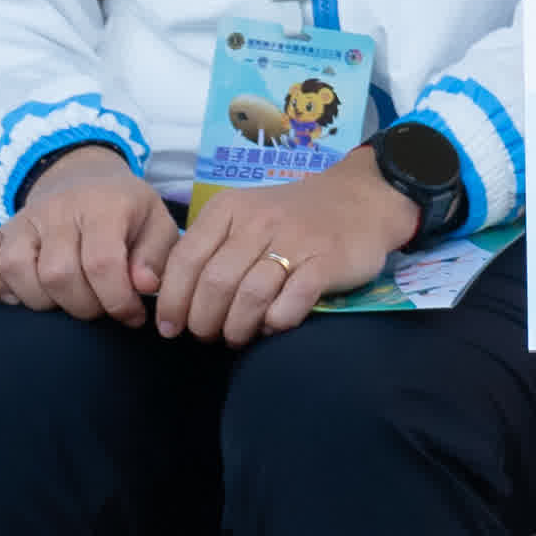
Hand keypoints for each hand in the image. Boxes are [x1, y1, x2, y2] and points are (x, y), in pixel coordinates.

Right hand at [0, 151, 176, 322]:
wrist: (85, 175)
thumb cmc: (126, 209)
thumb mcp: (157, 223)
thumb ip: (157, 256)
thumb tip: (143, 287)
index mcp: (104, 206)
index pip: (102, 262)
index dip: (116, 299)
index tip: (131, 315)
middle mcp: (58, 210)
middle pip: (57, 273)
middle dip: (82, 305)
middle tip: (98, 307)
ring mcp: (23, 219)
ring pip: (15, 269)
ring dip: (40, 299)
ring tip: (64, 301)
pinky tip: (17, 294)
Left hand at [161, 155, 416, 342]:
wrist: (365, 198)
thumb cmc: (295, 216)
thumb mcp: (246, 216)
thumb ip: (211, 247)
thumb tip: (173, 297)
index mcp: (230, 209)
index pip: (185, 260)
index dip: (172, 301)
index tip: (170, 327)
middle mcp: (259, 221)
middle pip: (215, 283)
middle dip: (203, 321)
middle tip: (207, 335)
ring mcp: (296, 240)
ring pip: (250, 296)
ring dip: (236, 327)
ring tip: (236, 337)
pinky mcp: (327, 260)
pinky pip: (291, 302)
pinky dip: (276, 322)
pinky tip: (273, 325)